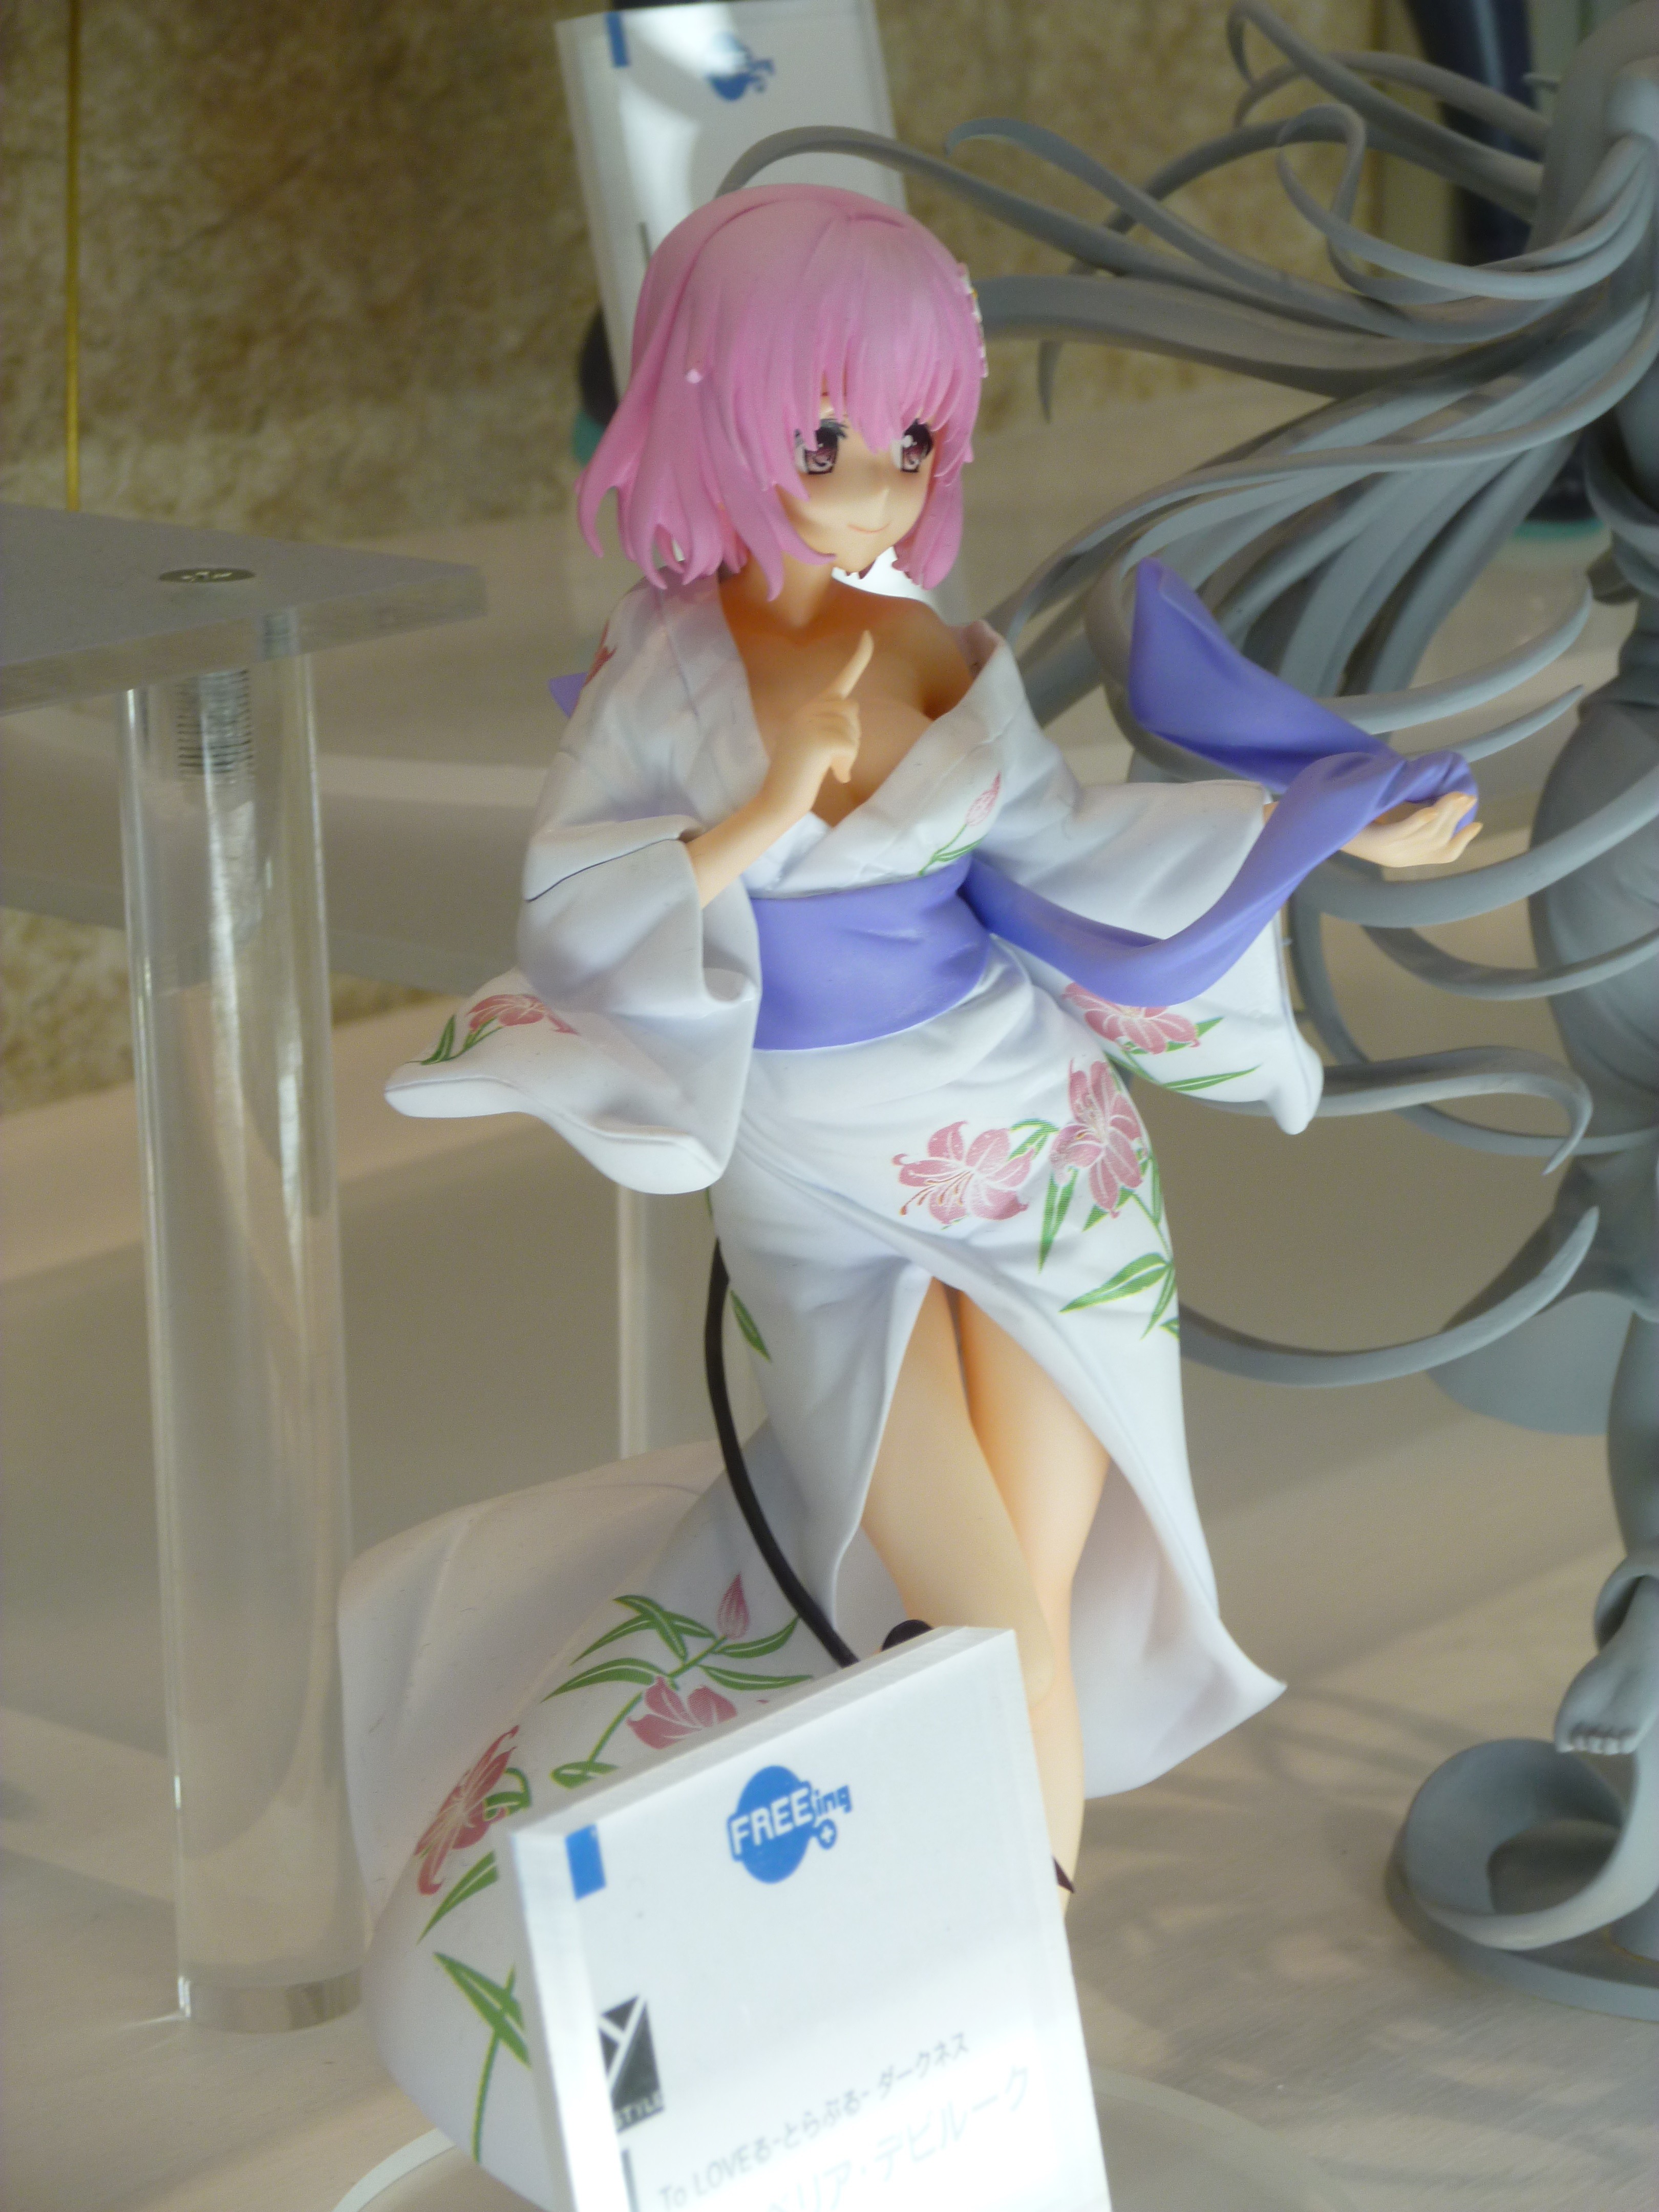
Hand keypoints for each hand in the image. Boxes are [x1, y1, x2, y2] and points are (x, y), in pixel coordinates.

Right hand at [759, 632, 873, 826]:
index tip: (868, 636)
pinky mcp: (817, 738)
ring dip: (849, 754)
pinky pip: (849, 745)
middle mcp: (808, 710)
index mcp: (808, 710)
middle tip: (836, 760)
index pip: (841, 679)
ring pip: (852, 728)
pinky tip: (834, 776)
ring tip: (830, 768)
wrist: (778, 799)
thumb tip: (851, 711)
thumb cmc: (799, 777)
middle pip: (852, 709)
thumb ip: (831, 726)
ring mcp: (810, 722)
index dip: (859, 658)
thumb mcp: (815, 745)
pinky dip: (847, 764)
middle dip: (852, 736)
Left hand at [1341, 791, 1481, 868]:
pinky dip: (1417, 821)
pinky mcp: (1375, 843)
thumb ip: (1409, 815)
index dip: (1463, 841)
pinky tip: (1429, 810)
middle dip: (1456, 818)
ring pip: (1426, 835)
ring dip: (1445, 813)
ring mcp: (1387, 852)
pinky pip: (1401, 833)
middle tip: (1467, 797)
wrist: (1321, 828)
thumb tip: (1436, 800)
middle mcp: (1399, 858)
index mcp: (1405, 856)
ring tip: (1456, 795)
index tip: (1477, 823)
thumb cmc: (1356, 820)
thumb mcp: (1388, 820)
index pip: (1444, 855)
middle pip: (1439, 840)